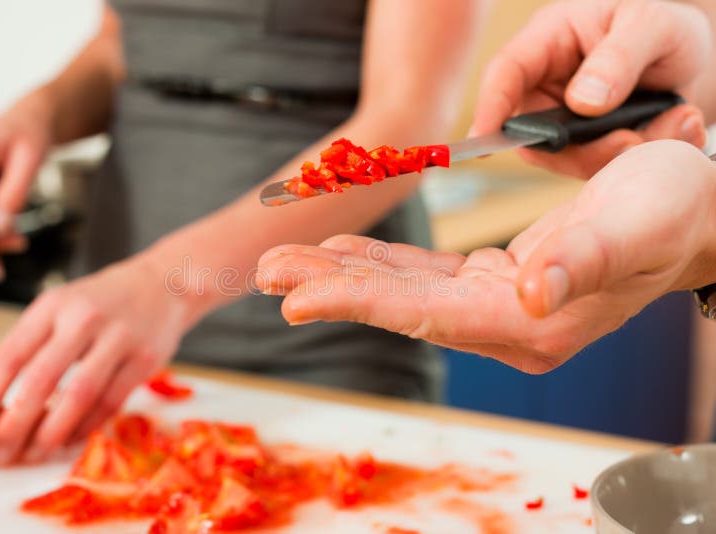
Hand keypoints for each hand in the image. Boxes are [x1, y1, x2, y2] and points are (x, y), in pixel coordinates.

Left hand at [0, 254, 193, 464]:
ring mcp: (119, 337)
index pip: (10, 355)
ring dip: (51, 434)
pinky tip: (70, 439)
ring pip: (78, 396)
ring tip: (33, 455)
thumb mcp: (62, 307)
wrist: (164, 284)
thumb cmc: (104, 302)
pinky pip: (110, 402)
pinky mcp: (146, 359)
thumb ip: (33, 346)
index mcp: (53, 305)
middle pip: (40, 380)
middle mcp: (84, 318)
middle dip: (14, 425)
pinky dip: (86, 427)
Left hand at [258, 141, 715, 373]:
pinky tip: (343, 256)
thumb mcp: (634, 225)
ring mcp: (497, 306)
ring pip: (404, 291)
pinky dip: (380, 265)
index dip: (358, 302)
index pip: (426, 315)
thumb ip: (578, 266)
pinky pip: (424, 276)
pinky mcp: (493, 283)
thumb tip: (527, 296)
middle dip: (330, 289)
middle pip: (401, 307)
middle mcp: (509, 324)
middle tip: (265, 273)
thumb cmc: (670, 212)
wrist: (691, 211)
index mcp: (534, 324)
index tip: (295, 296)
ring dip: (342, 276)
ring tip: (283, 265)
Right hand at [470, 0, 710, 177]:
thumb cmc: (665, 26)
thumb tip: (582, 102)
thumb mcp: (653, 23)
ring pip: (568, 158)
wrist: (697, 57)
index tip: (483, 142)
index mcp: (549, 42)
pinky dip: (643, 154)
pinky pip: (600, 167)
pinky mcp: (589, 147)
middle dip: (581, 148)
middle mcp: (548, 86)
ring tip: (675, 121)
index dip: (490, 107)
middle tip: (630, 141)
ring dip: (620, 152)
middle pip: (534, 132)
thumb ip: (619, 58)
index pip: (506, 73)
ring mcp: (566, 122)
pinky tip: (677, 125)